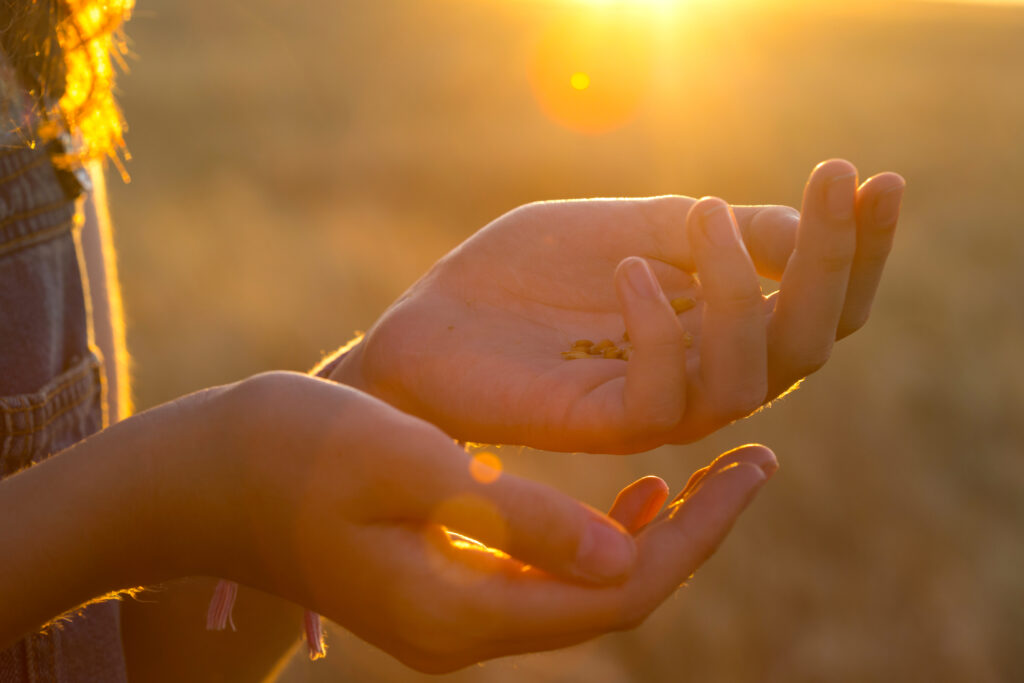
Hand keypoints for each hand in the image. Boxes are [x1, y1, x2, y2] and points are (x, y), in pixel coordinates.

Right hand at [159, 372, 772, 672]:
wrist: (201, 477)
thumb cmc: (292, 449)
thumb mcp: (407, 463)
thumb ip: (517, 518)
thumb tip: (625, 560)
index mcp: (460, 608)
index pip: (618, 594)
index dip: (698, 536)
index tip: (756, 466)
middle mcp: (464, 630)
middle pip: (613, 601)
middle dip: (692, 537)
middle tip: (757, 463)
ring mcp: (450, 615)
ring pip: (585, 592)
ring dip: (651, 539)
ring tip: (709, 478)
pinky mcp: (439, 585)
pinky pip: (545, 578)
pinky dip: (596, 539)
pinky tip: (626, 499)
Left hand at [330, 160, 904, 451]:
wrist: (436, 316)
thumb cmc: (525, 273)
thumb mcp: (630, 226)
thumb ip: (712, 234)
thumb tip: (808, 228)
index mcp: (714, 322)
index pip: (813, 301)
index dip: (856, 248)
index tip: (874, 178)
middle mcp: (701, 371)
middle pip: (807, 344)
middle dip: (833, 262)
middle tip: (838, 183)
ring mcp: (656, 406)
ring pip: (752, 375)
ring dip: (741, 287)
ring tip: (705, 216)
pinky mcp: (602, 428)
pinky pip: (664, 396)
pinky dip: (661, 327)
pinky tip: (629, 270)